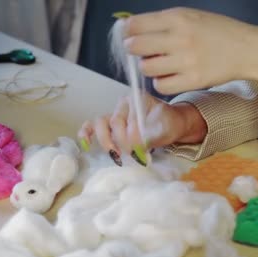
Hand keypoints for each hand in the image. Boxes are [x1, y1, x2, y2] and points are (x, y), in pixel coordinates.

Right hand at [78, 94, 206, 155]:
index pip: (128, 119)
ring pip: (100, 124)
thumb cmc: (168, 124)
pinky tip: (86, 144)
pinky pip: (92, 126)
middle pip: (113, 122)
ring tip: (116, 154)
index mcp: (136, 99)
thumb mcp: (164, 128)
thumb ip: (150, 135)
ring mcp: (114, 114)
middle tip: (132, 154)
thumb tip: (136, 145)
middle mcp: (123, 105)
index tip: (142, 148)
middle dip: (121, 141)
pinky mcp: (109, 125)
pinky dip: (87, 134)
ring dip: (106, 141)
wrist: (171, 125)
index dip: (133, 137)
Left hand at [122, 7, 257, 93]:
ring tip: (161, 64)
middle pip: (135, 47)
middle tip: (144, 51)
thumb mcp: (190, 16)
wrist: (246, 49)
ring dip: (149, 67)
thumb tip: (130, 29)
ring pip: (146, 68)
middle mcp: (180, 38)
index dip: (127, 32)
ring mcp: (186, 61)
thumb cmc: (216, 32)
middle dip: (134, 50)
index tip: (129, 36)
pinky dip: (161, 83)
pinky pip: (161, 86)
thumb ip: (162, 22)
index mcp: (178, 17)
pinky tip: (170, 76)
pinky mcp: (193, 81)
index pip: (135, 25)